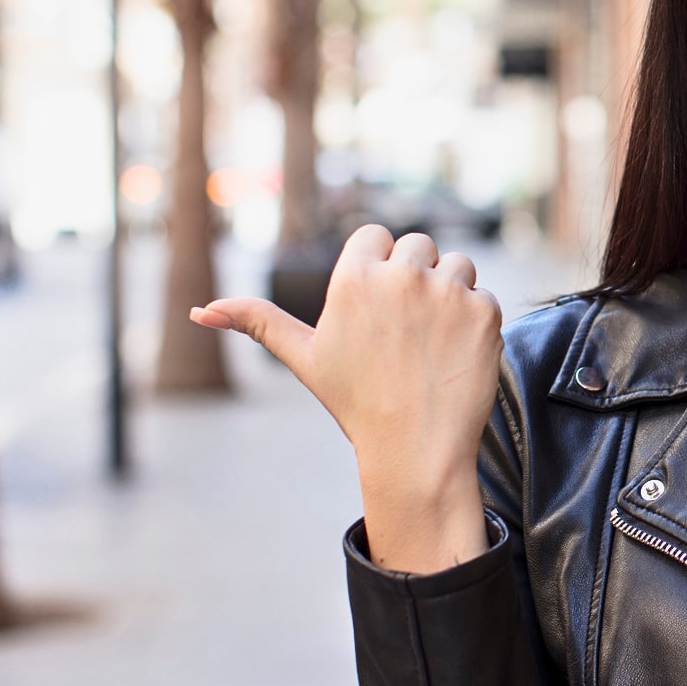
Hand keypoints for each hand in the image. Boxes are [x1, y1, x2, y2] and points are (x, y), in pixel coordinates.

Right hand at [190, 224, 500, 572]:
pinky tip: (455, 355)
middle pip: (418, 244)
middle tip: (405, 330)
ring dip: (449, 293)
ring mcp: (448, 292)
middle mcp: (403, 275)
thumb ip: (258, 322)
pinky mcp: (485, 311)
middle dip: (415, 277)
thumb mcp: (305, 358)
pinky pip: (484, 295)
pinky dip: (475, 321)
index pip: (375, 235)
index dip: (379, 267)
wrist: (415, 451)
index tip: (379, 306)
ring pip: (456, 264)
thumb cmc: (357, 404)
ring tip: (431, 341)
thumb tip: (201, 311)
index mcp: (355, 277)